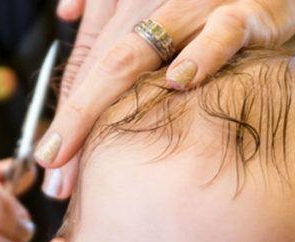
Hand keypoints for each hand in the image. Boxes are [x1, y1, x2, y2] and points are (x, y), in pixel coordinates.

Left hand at [37, 0, 294, 198]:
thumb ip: (108, 4)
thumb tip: (67, 11)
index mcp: (129, 3)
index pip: (88, 65)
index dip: (67, 113)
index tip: (50, 160)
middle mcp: (152, 3)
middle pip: (101, 66)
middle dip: (74, 121)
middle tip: (55, 171)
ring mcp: (195, 7)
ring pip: (138, 51)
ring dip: (104, 103)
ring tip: (86, 153)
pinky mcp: (244, 11)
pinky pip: (220, 33)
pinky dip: (202, 54)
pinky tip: (180, 80)